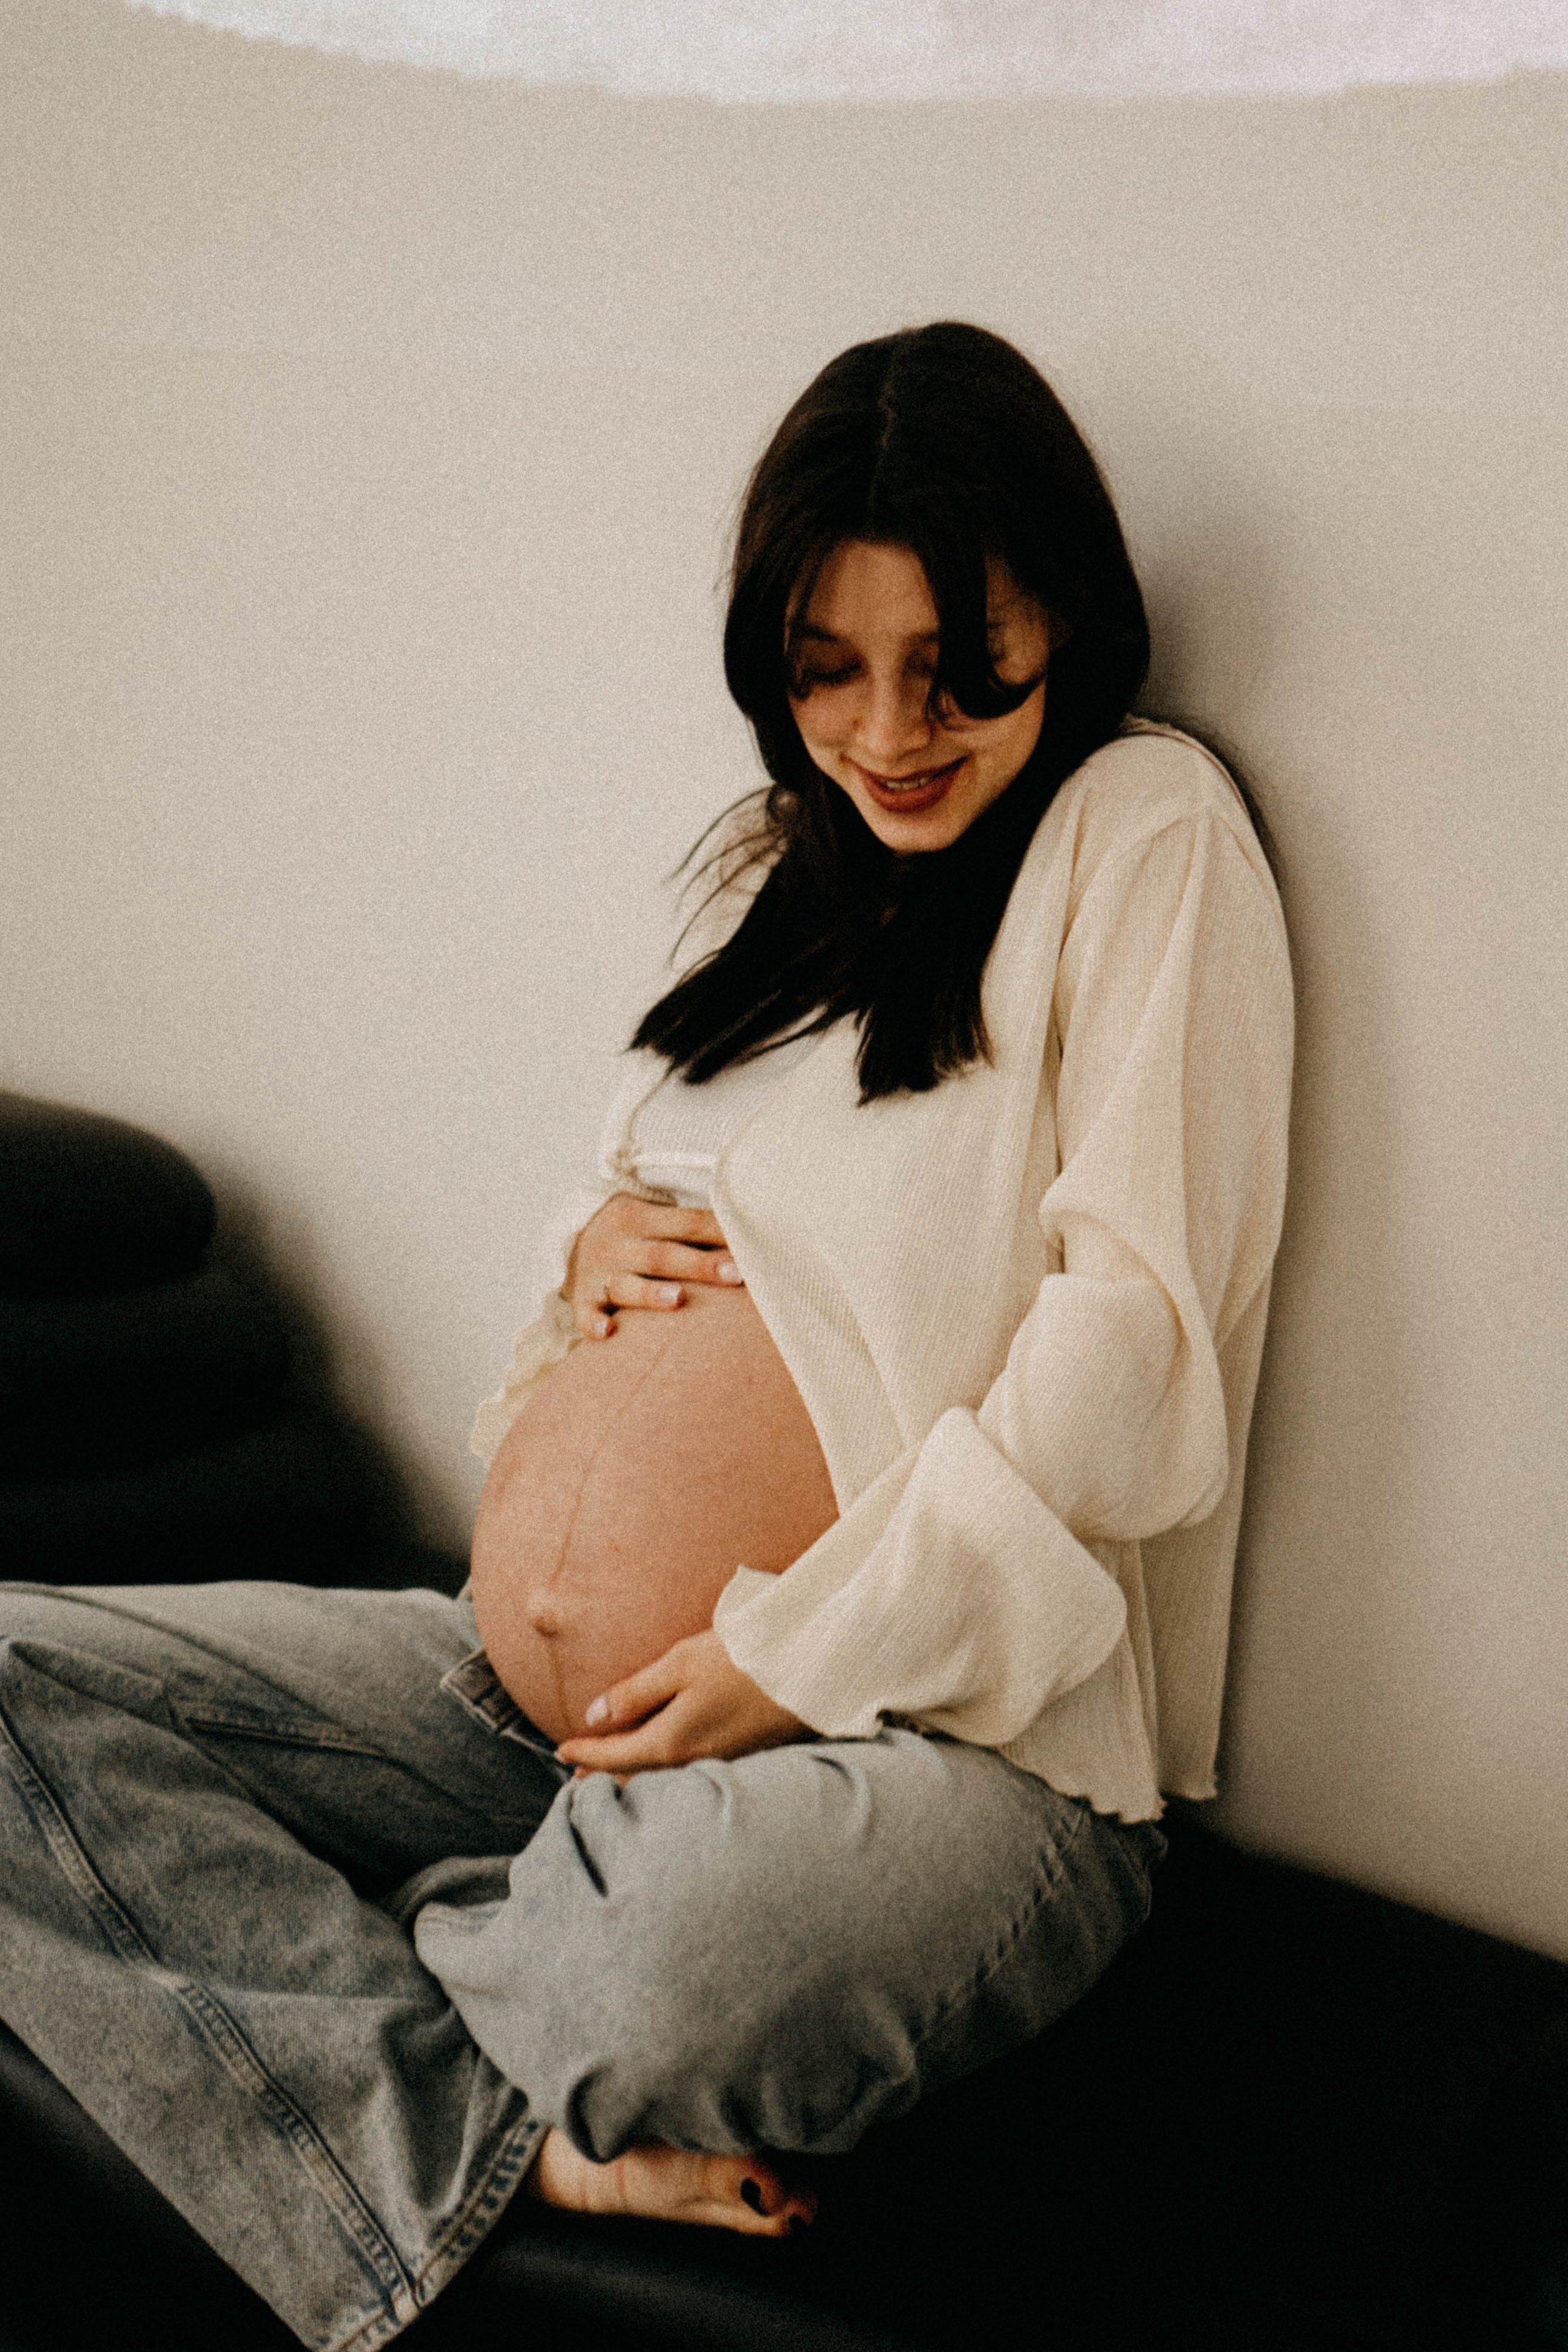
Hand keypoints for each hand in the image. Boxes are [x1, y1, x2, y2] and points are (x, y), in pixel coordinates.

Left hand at [554, 1631, 805, 1775]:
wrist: (810, 1671)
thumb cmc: (743, 1660)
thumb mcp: (681, 1664)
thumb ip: (636, 1692)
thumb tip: (595, 1715)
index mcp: (671, 1742)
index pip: (615, 1756)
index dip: (585, 1754)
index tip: (561, 1751)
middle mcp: (691, 1764)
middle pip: (635, 1777)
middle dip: (604, 1775)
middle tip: (578, 1775)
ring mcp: (718, 1766)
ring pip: (661, 1780)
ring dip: (632, 1777)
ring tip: (613, 1773)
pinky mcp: (738, 1759)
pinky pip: (686, 1775)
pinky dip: (662, 1772)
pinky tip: (663, 1762)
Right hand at [564, 1195, 744, 1340]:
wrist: (568, 1242)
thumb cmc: (633, 1236)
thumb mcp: (654, 1220)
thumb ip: (694, 1230)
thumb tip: (753, 1241)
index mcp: (641, 1216)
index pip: (689, 1222)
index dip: (721, 1232)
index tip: (755, 1247)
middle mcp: (619, 1244)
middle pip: (664, 1255)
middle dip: (700, 1265)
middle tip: (737, 1275)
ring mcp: (598, 1274)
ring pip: (626, 1284)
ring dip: (651, 1294)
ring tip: (678, 1300)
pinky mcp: (581, 1300)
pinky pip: (585, 1314)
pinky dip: (593, 1324)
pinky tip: (607, 1333)